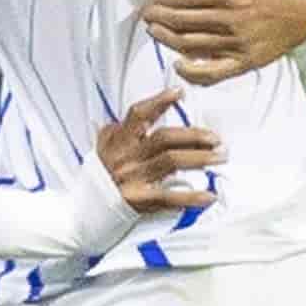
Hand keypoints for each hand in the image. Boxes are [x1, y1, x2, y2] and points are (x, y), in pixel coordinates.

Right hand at [96, 88, 223, 213]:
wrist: (85, 212)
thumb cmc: (99, 180)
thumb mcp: (101, 150)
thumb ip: (116, 133)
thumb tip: (131, 116)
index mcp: (118, 142)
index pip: (139, 115)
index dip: (159, 101)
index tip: (180, 93)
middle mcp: (126, 157)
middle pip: (164, 138)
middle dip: (194, 135)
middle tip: (215, 138)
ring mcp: (133, 177)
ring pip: (172, 161)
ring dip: (200, 158)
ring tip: (219, 157)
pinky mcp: (139, 200)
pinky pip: (170, 197)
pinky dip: (192, 197)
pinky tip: (209, 196)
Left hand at [139, 0, 305, 84]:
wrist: (304, 11)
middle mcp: (230, 20)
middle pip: (182, 21)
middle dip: (159, 17)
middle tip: (148, 14)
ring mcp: (236, 44)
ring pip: (190, 45)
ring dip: (166, 39)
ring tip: (154, 31)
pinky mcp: (244, 62)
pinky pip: (213, 73)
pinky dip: (192, 72)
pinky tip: (178, 65)